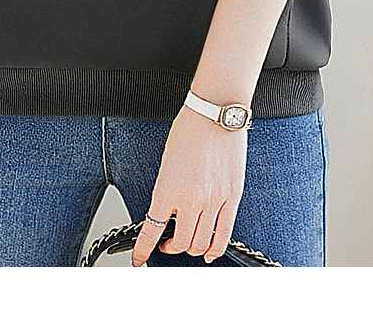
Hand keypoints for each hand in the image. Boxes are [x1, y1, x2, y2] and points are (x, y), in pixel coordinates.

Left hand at [131, 103, 247, 265]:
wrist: (214, 113)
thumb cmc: (189, 130)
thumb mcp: (167, 163)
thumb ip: (167, 191)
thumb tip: (167, 215)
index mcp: (167, 189)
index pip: (151, 231)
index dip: (143, 250)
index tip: (139, 259)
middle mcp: (190, 199)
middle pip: (180, 243)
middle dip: (170, 248)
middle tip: (167, 244)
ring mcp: (213, 201)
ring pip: (201, 244)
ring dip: (192, 249)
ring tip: (188, 243)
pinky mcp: (232, 198)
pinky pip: (224, 235)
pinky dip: (215, 250)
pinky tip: (210, 252)